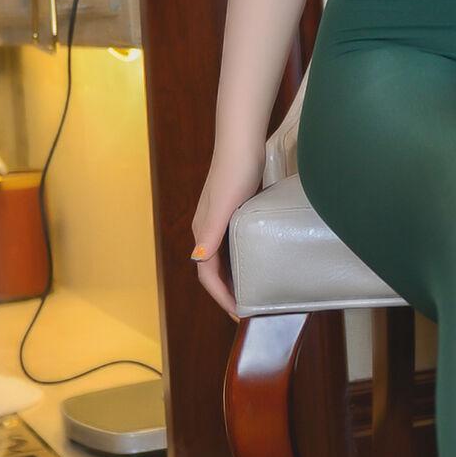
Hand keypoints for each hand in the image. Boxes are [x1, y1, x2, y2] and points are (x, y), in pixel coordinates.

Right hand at [189, 141, 267, 318]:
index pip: (207, 275)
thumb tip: (198, 260)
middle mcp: (208, 230)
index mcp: (203, 232)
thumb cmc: (234, 173)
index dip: (222, 297)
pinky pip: (234, 245)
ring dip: (234, 277)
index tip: (240, 314)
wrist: (241, 142)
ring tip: (253, 291)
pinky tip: (257, 260)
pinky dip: (242, 259)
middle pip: (214, 270)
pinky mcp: (233, 211)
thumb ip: (210, 234)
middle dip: (227, 292)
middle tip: (249, 309)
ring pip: (224, 258)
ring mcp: (220, 220)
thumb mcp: (223, 206)